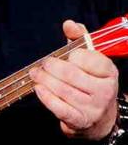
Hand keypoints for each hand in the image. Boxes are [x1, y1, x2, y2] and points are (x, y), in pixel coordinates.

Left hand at [31, 19, 118, 139]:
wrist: (98, 117)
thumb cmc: (90, 80)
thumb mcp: (89, 58)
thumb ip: (79, 39)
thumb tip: (69, 24)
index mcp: (109, 72)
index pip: (89, 58)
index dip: (73, 55)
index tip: (67, 55)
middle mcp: (105, 91)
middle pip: (71, 74)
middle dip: (52, 66)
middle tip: (43, 64)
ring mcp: (93, 108)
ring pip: (63, 90)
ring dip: (44, 79)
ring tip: (35, 73)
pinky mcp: (80, 120)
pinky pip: (59, 107)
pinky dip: (45, 96)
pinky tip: (38, 87)